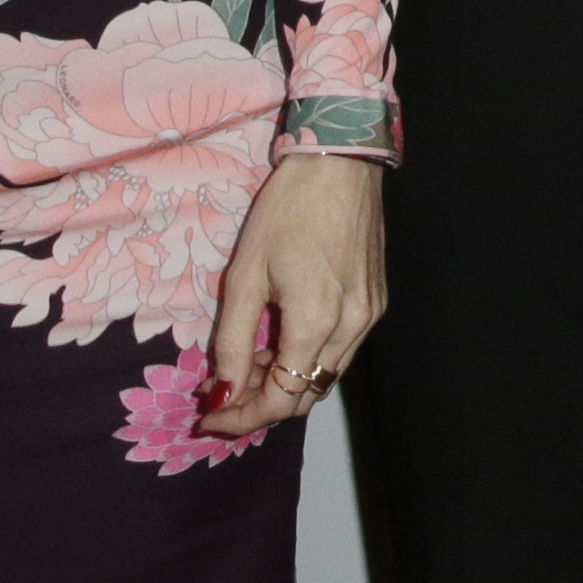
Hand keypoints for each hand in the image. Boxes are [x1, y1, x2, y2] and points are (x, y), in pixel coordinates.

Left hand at [202, 152, 388, 434]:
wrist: (341, 164)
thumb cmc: (286, 211)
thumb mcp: (244, 275)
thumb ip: (231, 341)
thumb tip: (221, 392)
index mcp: (315, 323)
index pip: (279, 400)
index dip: (240, 418)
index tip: (207, 414)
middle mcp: (350, 329)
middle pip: (305, 396)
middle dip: (259, 402)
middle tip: (222, 384)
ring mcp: (369, 316)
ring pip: (325, 377)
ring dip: (284, 381)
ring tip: (249, 357)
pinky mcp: (376, 302)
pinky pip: (341, 351)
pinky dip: (308, 358)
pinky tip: (283, 335)